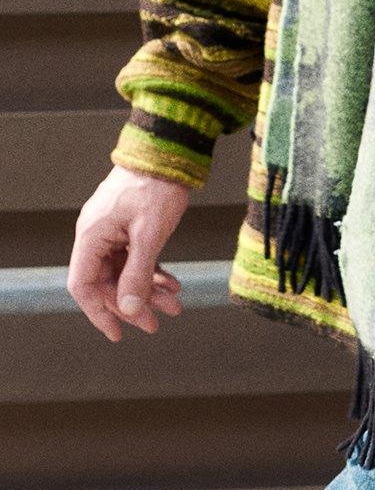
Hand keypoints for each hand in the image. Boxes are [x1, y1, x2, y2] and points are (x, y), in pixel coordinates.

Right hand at [68, 168, 189, 340]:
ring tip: (174, 306)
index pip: (84, 286)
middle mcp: (96, 236)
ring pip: (124, 273)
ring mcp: (111, 232)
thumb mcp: (150, 236)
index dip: (99, 313)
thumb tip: (130, 310)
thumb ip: (138, 275)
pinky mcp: (127, 229)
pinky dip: (152, 274)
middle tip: (156, 325)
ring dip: (148, 292)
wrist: (169, 155)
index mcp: (91, 237)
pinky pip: (135, 260)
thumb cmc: (156, 189)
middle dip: (132, 306)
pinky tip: (172, 285)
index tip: (118, 334)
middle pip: (106, 283)